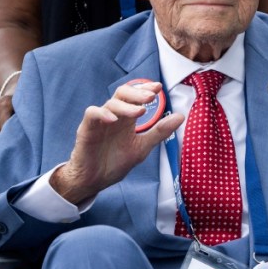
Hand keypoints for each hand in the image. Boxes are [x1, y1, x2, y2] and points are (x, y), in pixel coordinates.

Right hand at [50, 81, 183, 203]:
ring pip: (110, 103)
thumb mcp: (142, 147)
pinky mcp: (86, 129)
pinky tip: (113, 120)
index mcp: (126, 119)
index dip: (145, 89)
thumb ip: (160, 131)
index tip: (158, 87)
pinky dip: (102, 114)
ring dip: (126, 106)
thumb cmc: (116, 162)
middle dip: (137, 93)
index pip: (135, 97)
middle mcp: (113, 116)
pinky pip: (92, 114)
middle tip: (151, 96)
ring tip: (140, 111)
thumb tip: (181, 116)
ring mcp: (100, 121)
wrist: (95, 180)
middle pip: (122, 94)